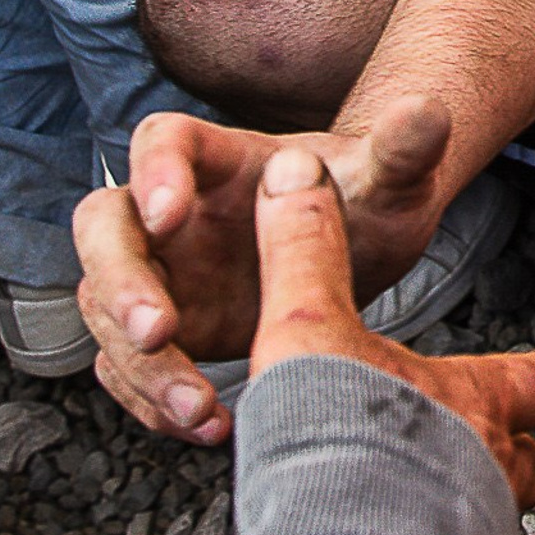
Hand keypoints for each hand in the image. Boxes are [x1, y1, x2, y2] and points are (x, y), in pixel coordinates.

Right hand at [73, 94, 455, 445]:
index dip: (155, 172)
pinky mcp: (167, 329)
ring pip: (106, 307)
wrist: (365, 250)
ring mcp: (163, 272)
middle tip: (159, 332)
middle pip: (105, 227)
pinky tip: (204, 425)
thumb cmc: (371, 201)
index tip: (169, 213)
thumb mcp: (392, 180)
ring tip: (200, 405)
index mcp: (221, 159)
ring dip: (140, 363)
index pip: (164, 142)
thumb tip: (429, 109)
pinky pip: (129, 364)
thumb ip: (403, 149)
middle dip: (121, 281)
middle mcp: (174, 211)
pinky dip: (152, 399)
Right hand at [251, 146, 534, 508]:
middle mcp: (492, 471)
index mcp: (476, 401)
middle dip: (510, 452)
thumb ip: (304, 254)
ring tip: (427, 509)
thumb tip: (295, 180)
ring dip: (467, 511)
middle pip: (529, 461)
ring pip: (494, 521)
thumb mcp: (310, 329)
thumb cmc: (335, 441)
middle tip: (482, 445)